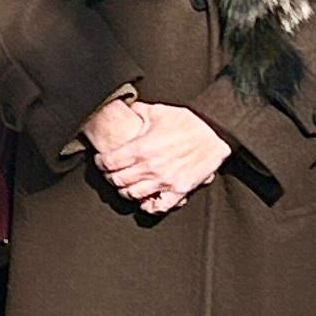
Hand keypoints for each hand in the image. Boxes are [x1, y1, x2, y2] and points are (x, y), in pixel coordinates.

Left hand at [84, 95, 231, 215]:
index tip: (100, 160)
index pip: (109, 162)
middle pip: (118, 180)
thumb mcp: (158, 111)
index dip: (100, 163)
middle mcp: (149, 167)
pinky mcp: (179, 190)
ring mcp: (164, 181)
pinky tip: (145, 200)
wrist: (215, 133)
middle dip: (109, 177)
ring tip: (125, 186)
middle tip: (110, 174)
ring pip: (133, 195)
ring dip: (125, 191)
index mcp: (141, 148)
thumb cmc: (187, 121)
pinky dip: (149, 206)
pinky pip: (159, 206)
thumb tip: (124, 108)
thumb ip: (137, 111)